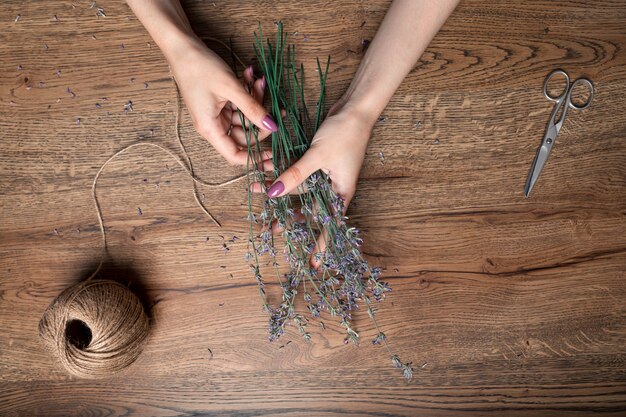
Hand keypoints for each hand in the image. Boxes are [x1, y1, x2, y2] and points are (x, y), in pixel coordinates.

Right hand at [169, 37, 276, 167]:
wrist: (182, 47)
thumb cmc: (200, 68)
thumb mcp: (231, 88)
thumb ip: (253, 109)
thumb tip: (273, 126)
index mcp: (210, 129)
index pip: (234, 155)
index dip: (255, 158)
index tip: (274, 152)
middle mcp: (213, 125)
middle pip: (244, 136)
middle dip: (261, 120)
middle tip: (276, 108)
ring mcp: (217, 114)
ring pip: (245, 118)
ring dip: (256, 101)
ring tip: (260, 81)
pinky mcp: (220, 103)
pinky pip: (239, 106)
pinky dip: (248, 94)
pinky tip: (251, 77)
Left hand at [251, 99, 375, 265]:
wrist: (355, 109)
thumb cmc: (344, 134)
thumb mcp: (317, 156)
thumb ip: (295, 175)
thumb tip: (274, 193)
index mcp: (341, 192)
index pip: (330, 226)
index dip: (321, 245)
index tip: (313, 265)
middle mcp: (334, 188)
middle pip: (311, 210)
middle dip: (291, 220)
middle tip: (271, 231)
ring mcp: (326, 175)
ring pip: (301, 191)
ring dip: (282, 193)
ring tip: (259, 194)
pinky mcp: (319, 163)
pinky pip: (300, 175)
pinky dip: (285, 175)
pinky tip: (267, 175)